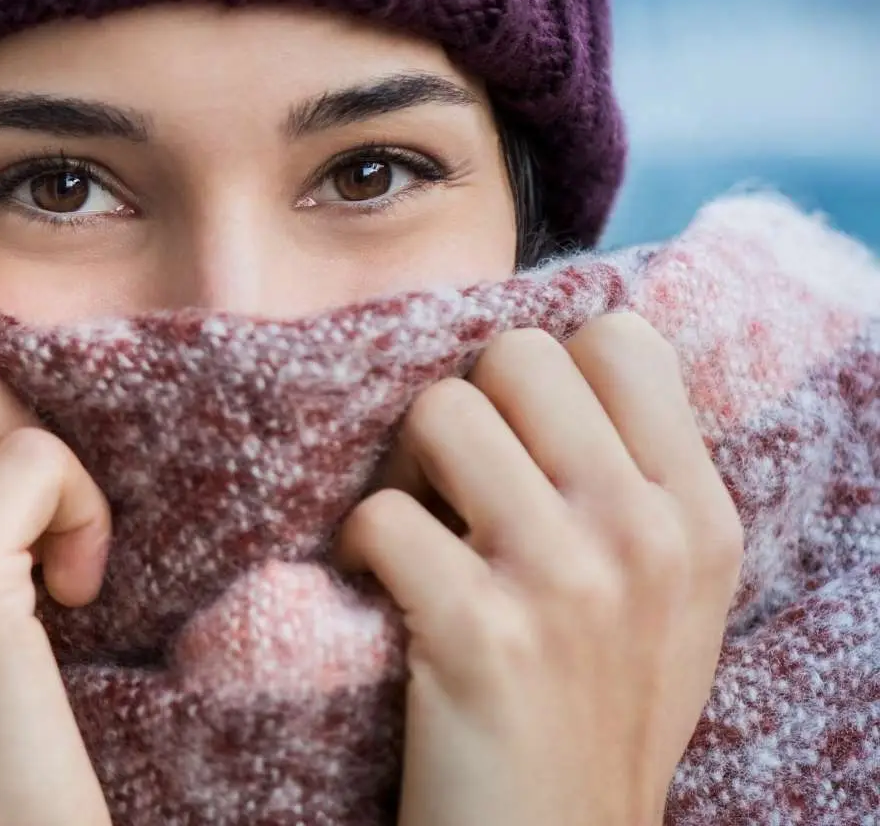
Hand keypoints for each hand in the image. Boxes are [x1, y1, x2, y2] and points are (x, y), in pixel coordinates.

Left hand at [334, 312, 743, 825]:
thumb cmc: (593, 714)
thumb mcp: (667, 596)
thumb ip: (632, 483)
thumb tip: (542, 367)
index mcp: (697, 515)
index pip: (621, 339)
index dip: (545, 374)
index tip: (519, 439)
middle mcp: (643, 534)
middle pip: (516, 357)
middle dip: (465, 407)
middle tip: (449, 485)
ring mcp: (564, 580)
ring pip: (440, 411)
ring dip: (402, 469)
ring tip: (414, 534)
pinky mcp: (478, 631)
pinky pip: (380, 514)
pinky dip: (356, 548)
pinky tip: (377, 592)